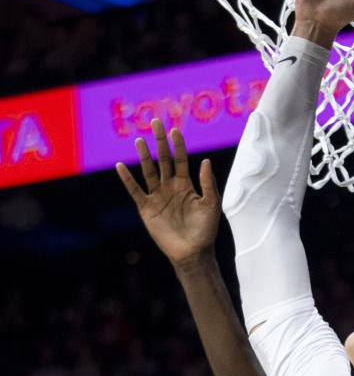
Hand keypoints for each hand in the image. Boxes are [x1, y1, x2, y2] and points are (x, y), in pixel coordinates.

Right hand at [116, 119, 219, 266]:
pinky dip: (127, 179)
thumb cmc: (205, 230)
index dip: (178, 145)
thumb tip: (205, 160)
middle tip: (155, 123)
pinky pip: (135, 191)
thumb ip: (207, 183)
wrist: (193, 253)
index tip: (174, 129)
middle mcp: (170, 187)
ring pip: (148, 171)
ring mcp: (157, 197)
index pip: (181, 159)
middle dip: (159, 142)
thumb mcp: (211, 205)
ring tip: (139, 140)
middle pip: (163, 160)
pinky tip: (120, 166)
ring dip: (144, 156)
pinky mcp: (147, 209)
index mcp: (186, 185)